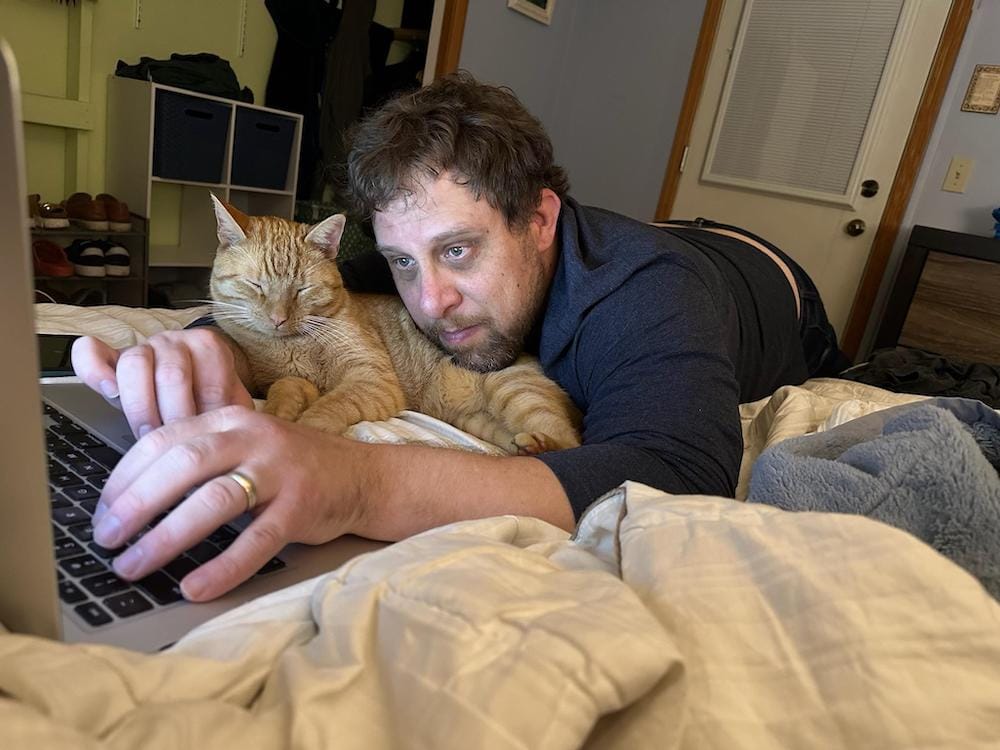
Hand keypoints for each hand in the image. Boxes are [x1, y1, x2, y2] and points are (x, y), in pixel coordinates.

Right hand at [71, 329, 252, 437]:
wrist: (200, 389)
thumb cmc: (213, 402)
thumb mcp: (230, 407)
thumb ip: (230, 416)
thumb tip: (222, 443)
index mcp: (209, 348)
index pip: (210, 383)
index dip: (208, 419)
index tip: (205, 441)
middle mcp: (175, 341)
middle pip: (172, 375)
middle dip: (175, 418)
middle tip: (175, 445)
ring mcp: (142, 347)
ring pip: (135, 365)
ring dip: (141, 407)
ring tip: (148, 434)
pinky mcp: (111, 358)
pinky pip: (92, 353)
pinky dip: (95, 370)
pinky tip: (108, 392)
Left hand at [91, 405, 367, 600]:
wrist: (363, 477)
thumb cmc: (294, 469)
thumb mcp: (246, 449)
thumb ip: (201, 460)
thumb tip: (133, 498)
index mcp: (230, 420)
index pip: (163, 440)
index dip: (124, 477)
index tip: (101, 511)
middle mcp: (253, 438)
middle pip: (182, 464)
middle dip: (135, 504)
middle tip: (106, 538)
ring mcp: (279, 471)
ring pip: (213, 500)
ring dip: (165, 536)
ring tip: (134, 564)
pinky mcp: (301, 506)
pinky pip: (256, 540)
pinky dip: (222, 567)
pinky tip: (194, 587)